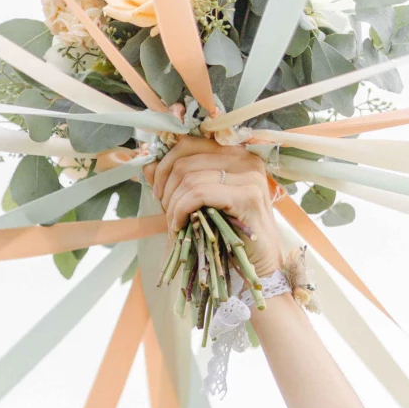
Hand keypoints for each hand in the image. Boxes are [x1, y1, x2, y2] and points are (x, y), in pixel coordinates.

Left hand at [144, 136, 283, 277]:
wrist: (261, 263)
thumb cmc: (231, 234)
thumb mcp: (200, 203)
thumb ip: (176, 181)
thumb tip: (147, 165)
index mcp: (234, 153)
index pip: (188, 143)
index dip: (165, 166)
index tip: (159, 192)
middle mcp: (244, 158)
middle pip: (185, 161)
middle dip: (166, 189)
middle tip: (166, 213)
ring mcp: (248, 175)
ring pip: (190, 179)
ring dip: (173, 205)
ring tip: (173, 224)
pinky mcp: (246, 195)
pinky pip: (199, 194)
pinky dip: (182, 211)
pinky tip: (180, 227)